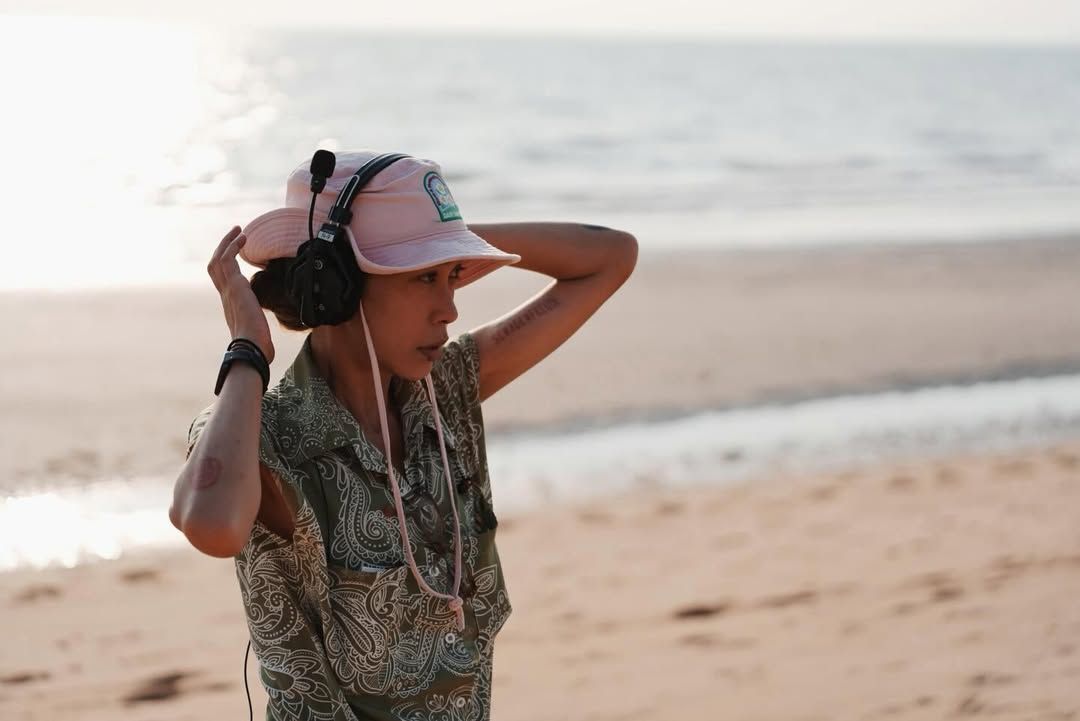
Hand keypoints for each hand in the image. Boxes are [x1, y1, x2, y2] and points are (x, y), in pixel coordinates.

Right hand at [207, 226, 274, 363]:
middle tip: (235, 234)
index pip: (222, 280)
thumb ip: (258, 338)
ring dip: (228, 243)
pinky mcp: (234, 286)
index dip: (226, 265)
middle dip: (223, 248)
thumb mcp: (257, 338)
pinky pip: (227, 260)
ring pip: (218, 259)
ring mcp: (228, 290)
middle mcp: (225, 296)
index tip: (235, 254)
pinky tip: (243, 238)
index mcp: (230, 305)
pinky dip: (233, 246)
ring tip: (239, 230)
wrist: (251, 350)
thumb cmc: (256, 349)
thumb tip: (267, 352)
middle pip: (215, 266)